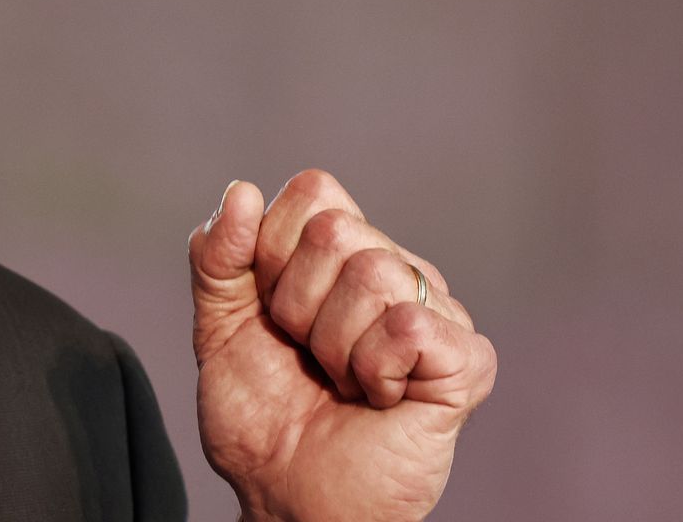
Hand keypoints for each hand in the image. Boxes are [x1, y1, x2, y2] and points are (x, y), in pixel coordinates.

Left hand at [190, 172, 496, 521]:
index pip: (314, 191)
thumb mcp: (218, 326)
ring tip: (343, 381)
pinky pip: (410, 327)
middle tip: (309, 356)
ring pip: (374, 273)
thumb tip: (240, 192)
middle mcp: (397, 270)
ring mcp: (437, 313)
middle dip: (296, 306)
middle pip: (337, 230)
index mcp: (345, 253)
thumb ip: (217, 257)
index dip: (271, 254)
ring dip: (334, 346)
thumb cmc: (263, 420)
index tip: (272, 315)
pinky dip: (374, 371)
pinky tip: (379, 399)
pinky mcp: (465, 362)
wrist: (285, 499)